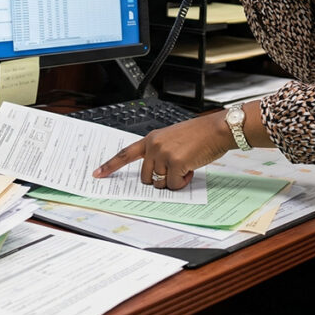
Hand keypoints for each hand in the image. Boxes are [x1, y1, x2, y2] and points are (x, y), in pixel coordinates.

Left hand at [91, 112, 232, 189]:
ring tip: (186, 166)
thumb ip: (159, 152)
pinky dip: (183, 182)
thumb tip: (155, 176)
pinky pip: (174, 185)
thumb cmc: (198, 135)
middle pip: (145, 177)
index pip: (125, 153)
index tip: (97, 173)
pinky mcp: (175, 163)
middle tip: (175, 170)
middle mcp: (154, 145)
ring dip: (173, 181)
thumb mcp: (172, 139)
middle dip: (159, 180)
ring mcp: (163, 154)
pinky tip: (191, 169)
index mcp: (151, 138)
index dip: (110, 165)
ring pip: (160, 183)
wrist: (216, 129)